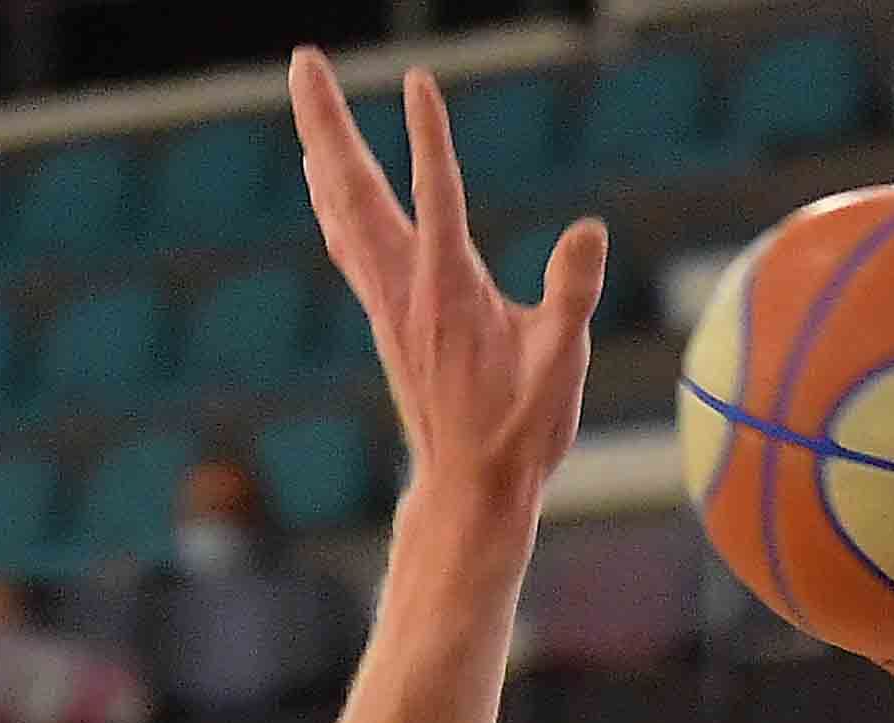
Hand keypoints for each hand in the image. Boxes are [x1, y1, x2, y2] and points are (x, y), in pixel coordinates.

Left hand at [292, 52, 601, 550]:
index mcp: (449, 289)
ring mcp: (387, 301)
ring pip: (342, 209)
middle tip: (304, 61)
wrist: (468, 489)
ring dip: (323, 149)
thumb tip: (589, 229)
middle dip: (328, 120)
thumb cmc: (521, 429)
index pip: (437, 194)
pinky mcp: (385, 317)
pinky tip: (325, 184)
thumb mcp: (560, 362)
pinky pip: (347, 240)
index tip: (416, 79)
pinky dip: (332, 198)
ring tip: (308, 103)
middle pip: (355, 186)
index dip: (428, 135)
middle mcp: (404, 287)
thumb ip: (572, 292)